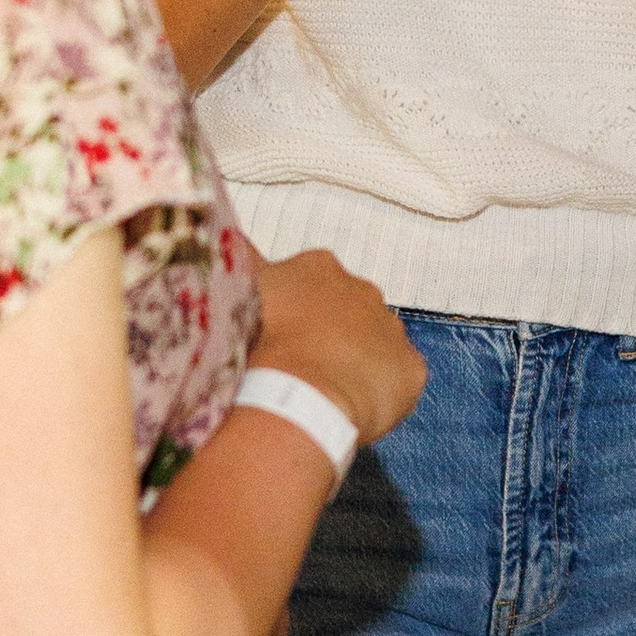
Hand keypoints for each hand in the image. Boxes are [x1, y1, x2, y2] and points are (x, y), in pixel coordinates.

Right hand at [249, 244, 426, 451]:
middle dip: (327, 332)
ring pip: (374, 342)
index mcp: (317, 267)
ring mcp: (391, 328)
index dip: (292, 309)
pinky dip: (378, 391)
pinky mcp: (410, 369)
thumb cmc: (260, 346)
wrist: (298, 398)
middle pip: (344, 309)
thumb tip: (225, 230)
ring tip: (325, 390)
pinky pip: (397, 379)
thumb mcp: (237, 292)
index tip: (277, 332)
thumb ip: (240, 261)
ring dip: (354, 360)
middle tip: (301, 363)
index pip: (306, 281)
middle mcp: (362, 289)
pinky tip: (352, 405)